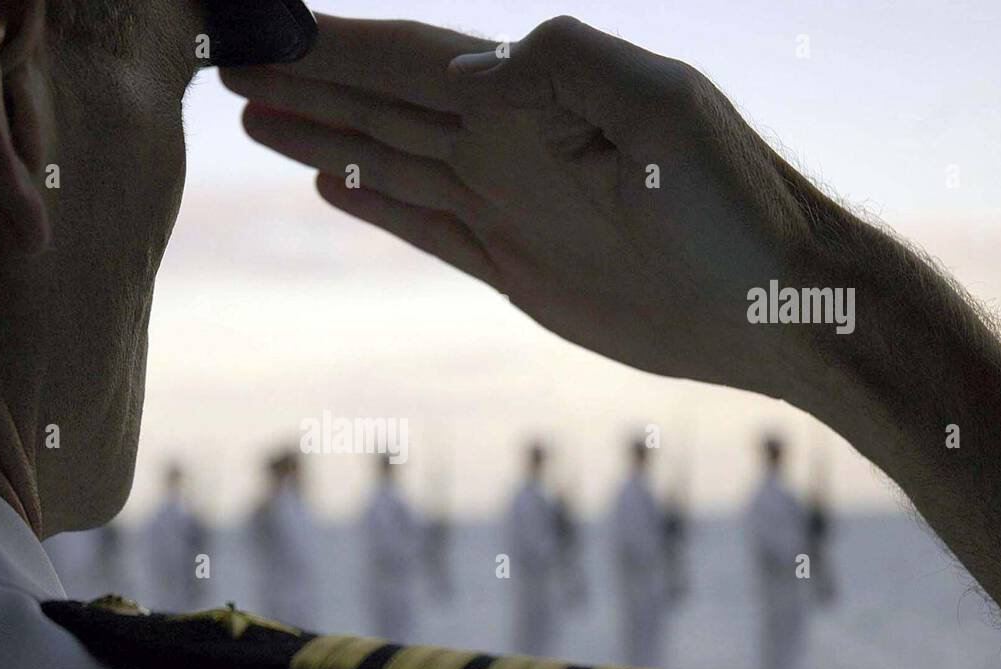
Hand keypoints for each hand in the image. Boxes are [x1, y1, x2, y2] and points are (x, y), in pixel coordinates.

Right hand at [221, 14, 850, 407]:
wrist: (772, 305)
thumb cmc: (733, 204)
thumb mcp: (663, 111)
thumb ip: (566, 68)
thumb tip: (470, 72)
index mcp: (531, 98)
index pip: (409, 63)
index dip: (333, 47)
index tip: (261, 31)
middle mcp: (508, 144)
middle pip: (382, 103)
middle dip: (307, 83)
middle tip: (228, 68)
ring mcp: (507, 205)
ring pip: (389, 161)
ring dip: (322, 136)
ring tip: (256, 119)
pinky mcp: (513, 265)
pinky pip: (424, 226)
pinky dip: (375, 203)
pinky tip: (333, 183)